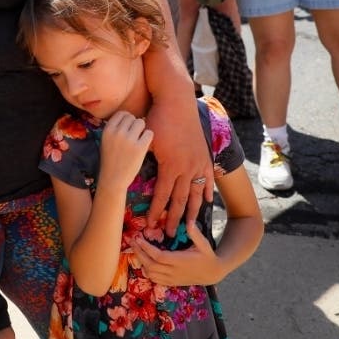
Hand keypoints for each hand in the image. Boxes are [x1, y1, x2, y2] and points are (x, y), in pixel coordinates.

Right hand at [98, 111, 152, 190]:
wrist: (113, 178)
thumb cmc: (110, 158)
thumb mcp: (106, 140)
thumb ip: (115, 128)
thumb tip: (130, 116)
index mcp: (108, 130)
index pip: (122, 113)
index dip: (127, 119)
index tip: (128, 128)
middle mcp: (117, 132)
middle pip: (132, 117)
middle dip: (134, 124)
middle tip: (134, 135)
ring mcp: (129, 140)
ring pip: (141, 122)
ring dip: (142, 130)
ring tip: (138, 139)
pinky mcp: (140, 147)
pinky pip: (149, 133)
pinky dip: (148, 137)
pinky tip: (143, 145)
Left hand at [132, 220, 223, 285]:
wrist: (212, 273)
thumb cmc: (207, 256)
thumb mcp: (204, 244)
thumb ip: (195, 233)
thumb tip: (189, 222)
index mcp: (181, 261)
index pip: (159, 257)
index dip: (146, 248)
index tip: (138, 238)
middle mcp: (174, 272)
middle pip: (151, 265)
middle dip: (139, 253)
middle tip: (132, 240)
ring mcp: (172, 279)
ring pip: (151, 274)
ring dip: (141, 261)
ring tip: (136, 248)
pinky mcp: (171, 282)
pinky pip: (155, 279)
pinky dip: (147, 271)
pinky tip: (144, 260)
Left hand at [145, 92, 213, 235]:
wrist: (177, 102)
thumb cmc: (157, 119)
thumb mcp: (146, 139)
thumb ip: (142, 157)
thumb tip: (130, 170)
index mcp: (170, 166)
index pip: (162, 195)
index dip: (156, 212)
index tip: (151, 225)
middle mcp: (186, 168)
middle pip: (180, 200)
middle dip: (174, 219)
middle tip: (170, 235)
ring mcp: (198, 163)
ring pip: (197, 194)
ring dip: (192, 212)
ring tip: (190, 227)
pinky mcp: (205, 157)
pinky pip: (208, 179)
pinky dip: (208, 192)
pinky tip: (208, 203)